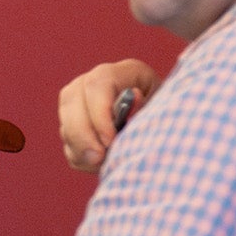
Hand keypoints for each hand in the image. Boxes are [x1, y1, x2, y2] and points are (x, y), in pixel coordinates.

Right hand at [57, 59, 160, 173]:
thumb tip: (133, 97)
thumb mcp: (164, 109)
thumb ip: (147, 106)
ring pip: (66, 125)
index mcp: (123, 72)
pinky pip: (68, 145)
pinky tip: (104, 162)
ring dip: (83, 150)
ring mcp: (79, 103)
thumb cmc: (168, 118)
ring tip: (108, 162)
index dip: (99, 114)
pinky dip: (82, 159)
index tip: (110, 141)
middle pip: (71, 101)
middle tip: (99, 158)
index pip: (98, 85)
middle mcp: (93, 82)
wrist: (164, 130)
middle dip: (83, 134)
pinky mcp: (73, 126)